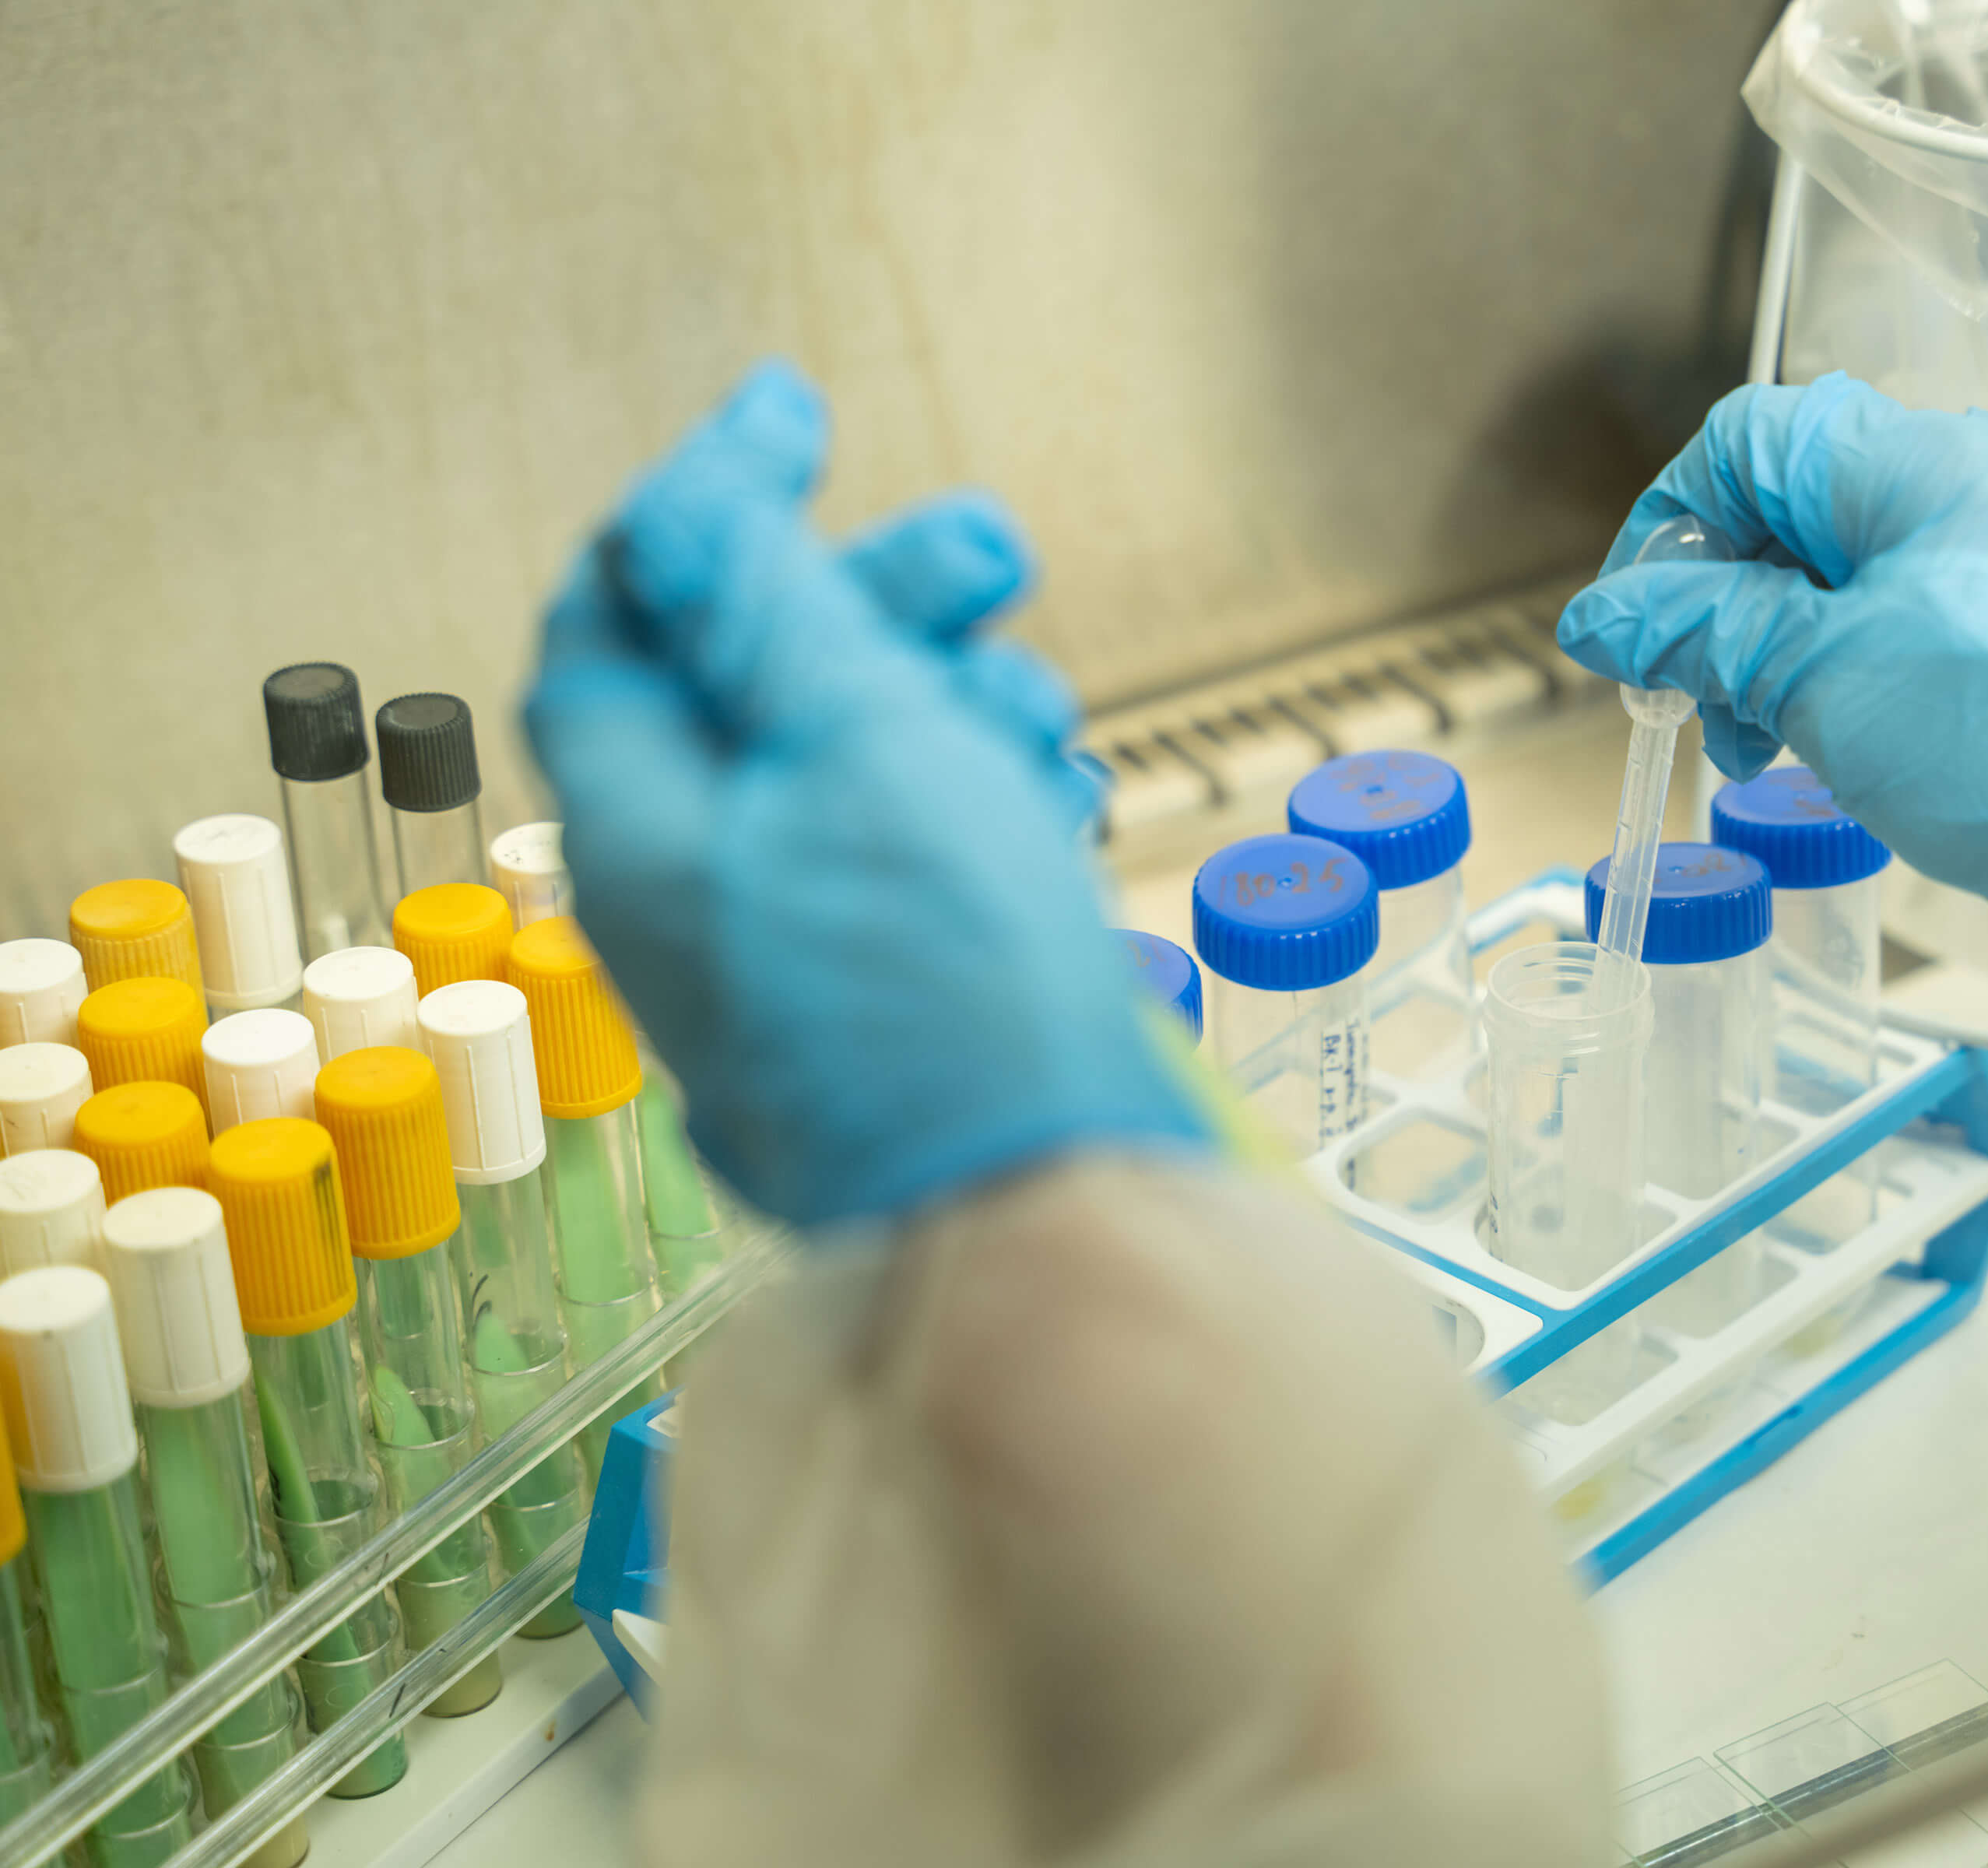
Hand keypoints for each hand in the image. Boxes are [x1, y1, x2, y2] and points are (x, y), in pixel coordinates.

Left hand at [525, 362, 1208, 1223]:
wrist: (1051, 1208)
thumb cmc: (946, 982)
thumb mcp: (854, 740)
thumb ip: (766, 600)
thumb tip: (694, 472)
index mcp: (644, 830)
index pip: (616, 621)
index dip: (701, 508)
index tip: (798, 418)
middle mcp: (705, 892)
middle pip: (755, 685)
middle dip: (872, 598)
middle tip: (989, 557)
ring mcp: (805, 951)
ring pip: (860, 764)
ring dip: (953, 702)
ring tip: (1035, 717)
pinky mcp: (901, 993)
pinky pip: (923, 854)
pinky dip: (985, 802)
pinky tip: (1056, 805)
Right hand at [1557, 373, 1987, 992]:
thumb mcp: (1823, 682)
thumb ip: (1703, 632)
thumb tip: (1605, 616)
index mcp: (1924, 455)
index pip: (1747, 440)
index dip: (1671, 528)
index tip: (1644, 631)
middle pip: (1807, 503)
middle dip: (1735, 606)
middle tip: (1714, 714)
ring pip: (1873, 559)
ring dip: (1801, 642)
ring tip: (1787, 744)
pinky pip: (1943, 599)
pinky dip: (1880, 655)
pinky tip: (1872, 735)